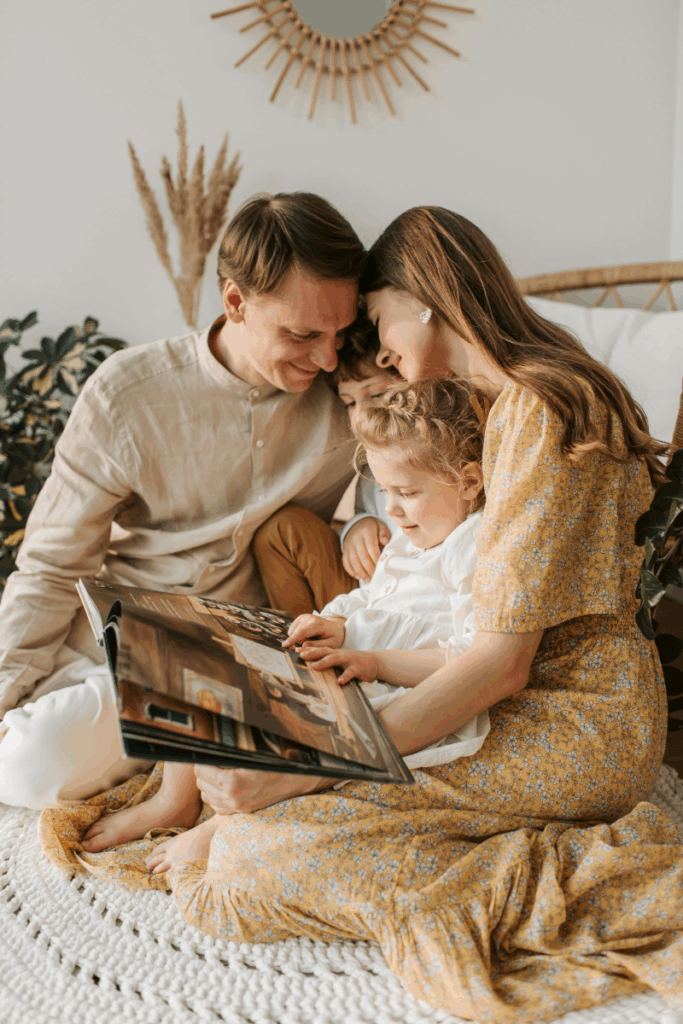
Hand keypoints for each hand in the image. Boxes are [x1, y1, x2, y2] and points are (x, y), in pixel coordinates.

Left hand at [193, 765, 331, 814]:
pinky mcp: (240, 813)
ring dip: (208, 785)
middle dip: (204, 771)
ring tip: (218, 773)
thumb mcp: (253, 753)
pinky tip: (225, 787)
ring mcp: (236, 808)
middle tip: (213, 761)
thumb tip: (210, 743)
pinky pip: (216, 807)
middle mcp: (232, 798)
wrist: (297, 781)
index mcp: (232, 782)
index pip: (201, 770)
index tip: (207, 753)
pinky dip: (216, 797)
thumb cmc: (276, 761)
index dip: (202, 759)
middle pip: (201, 783)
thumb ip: (230, 752)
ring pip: (206, 796)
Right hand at [282, 613, 345, 649]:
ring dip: (299, 638)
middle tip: (311, 644)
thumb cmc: (334, 636)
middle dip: (299, 642)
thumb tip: (303, 646)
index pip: (302, 632)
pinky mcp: (300, 618)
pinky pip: (293, 630)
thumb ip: (317, 646)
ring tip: (311, 639)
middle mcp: (308, 618)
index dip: (292, 639)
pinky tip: (308, 636)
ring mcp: (303, 617)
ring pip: (293, 632)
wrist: (336, 626)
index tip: (284, 645)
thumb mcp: (331, 644)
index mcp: (317, 624)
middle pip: (296, 633)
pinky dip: (298, 635)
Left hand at [297, 645, 378, 684]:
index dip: (308, 649)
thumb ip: (329, 661)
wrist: (375, 662)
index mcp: (335, 653)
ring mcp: (349, 660)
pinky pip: (350, 672)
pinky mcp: (357, 668)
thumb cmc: (354, 662)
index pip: (320, 649)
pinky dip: (345, 676)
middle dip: (312, 652)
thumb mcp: (341, 660)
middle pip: (325, 651)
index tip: (296, 650)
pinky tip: (339, 681)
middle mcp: (341, 654)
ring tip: (314, 666)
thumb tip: (312, 664)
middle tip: (300, 655)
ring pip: (335, 659)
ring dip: (324, 662)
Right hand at [342, 517, 390, 582]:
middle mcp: (355, 538)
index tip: (381, 567)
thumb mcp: (381, 526)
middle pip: (362, 556)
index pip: (371, 547)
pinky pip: (346, 563)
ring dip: (361, 573)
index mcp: (366, 531)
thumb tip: (385, 542)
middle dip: (370, 569)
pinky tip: (360, 577)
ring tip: (369, 580)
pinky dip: (352, 571)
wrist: (358, 525)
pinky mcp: (345, 551)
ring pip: (353, 561)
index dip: (376, 558)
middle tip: (376, 577)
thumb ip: (384, 534)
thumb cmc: (373, 528)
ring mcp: (349, 545)